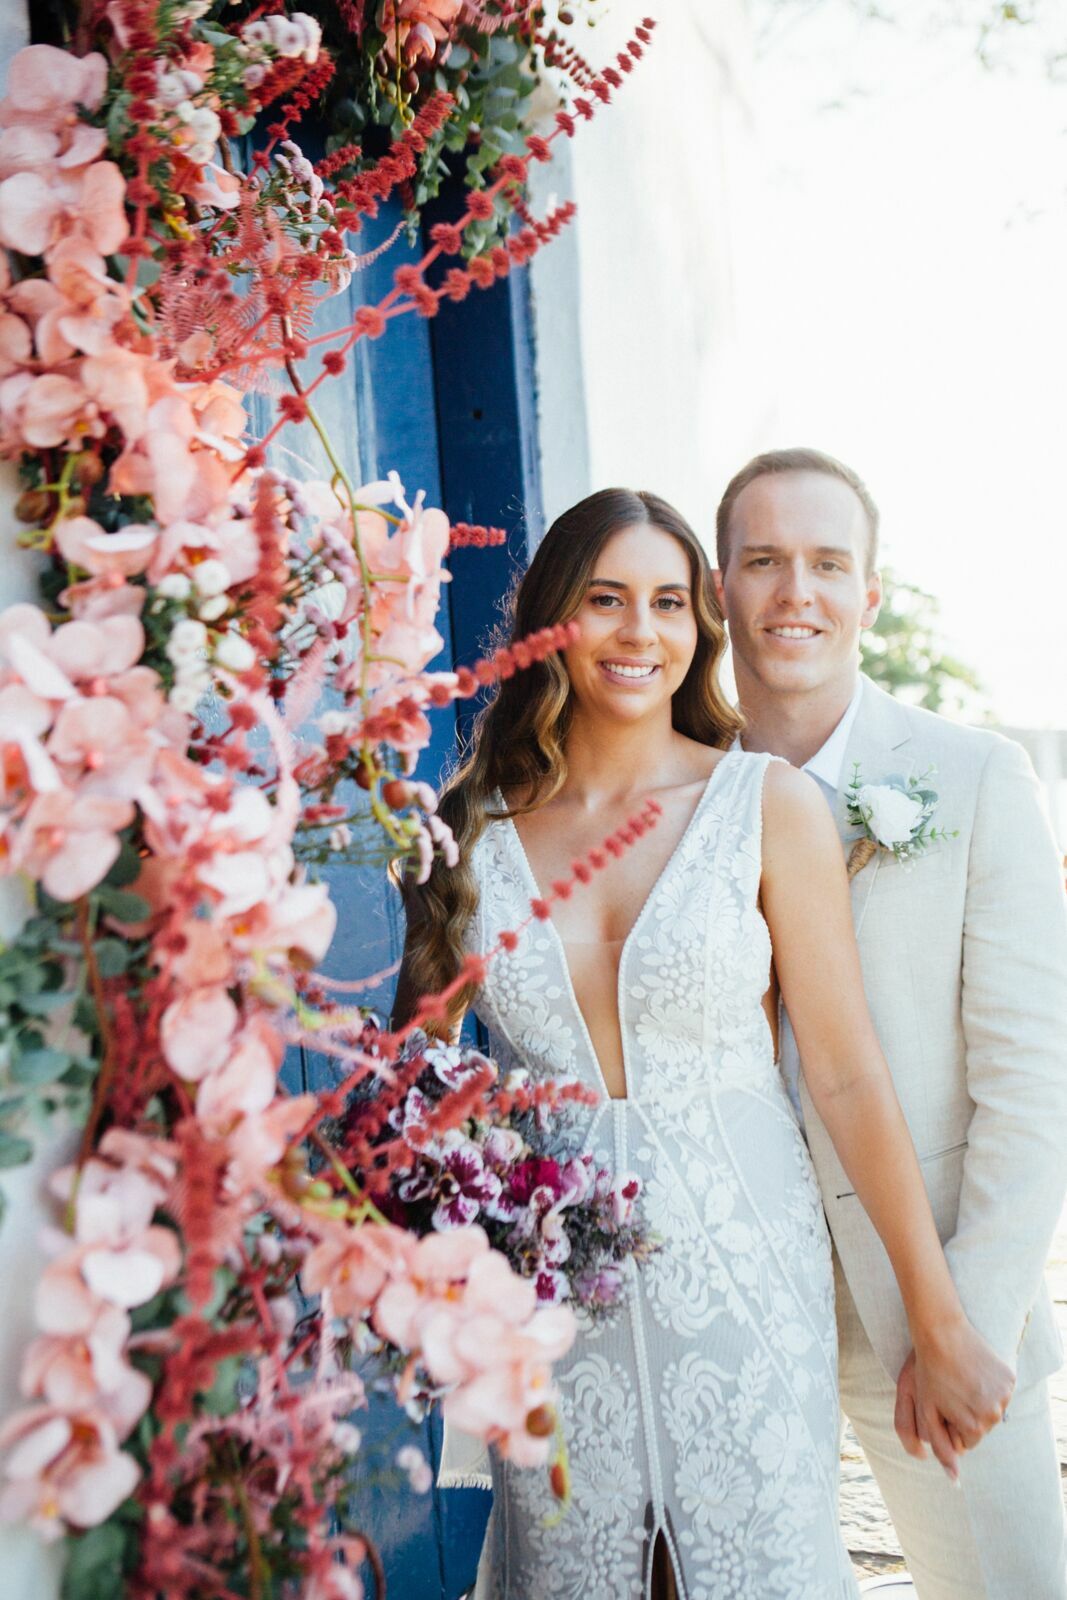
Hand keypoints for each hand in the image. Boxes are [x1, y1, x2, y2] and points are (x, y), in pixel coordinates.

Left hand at [894, 1322, 1013, 1481]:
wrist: (941, 1334)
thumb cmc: (929, 1374)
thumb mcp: (928, 1413)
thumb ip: (941, 1448)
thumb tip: (954, 1480)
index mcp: (974, 1427)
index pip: (966, 1441)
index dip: (951, 1423)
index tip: (943, 1404)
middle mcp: (994, 1415)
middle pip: (980, 1427)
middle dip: (965, 1414)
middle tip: (950, 1390)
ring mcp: (1004, 1395)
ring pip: (990, 1410)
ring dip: (978, 1399)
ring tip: (961, 1379)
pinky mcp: (1009, 1378)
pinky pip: (999, 1392)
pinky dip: (989, 1384)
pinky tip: (974, 1370)